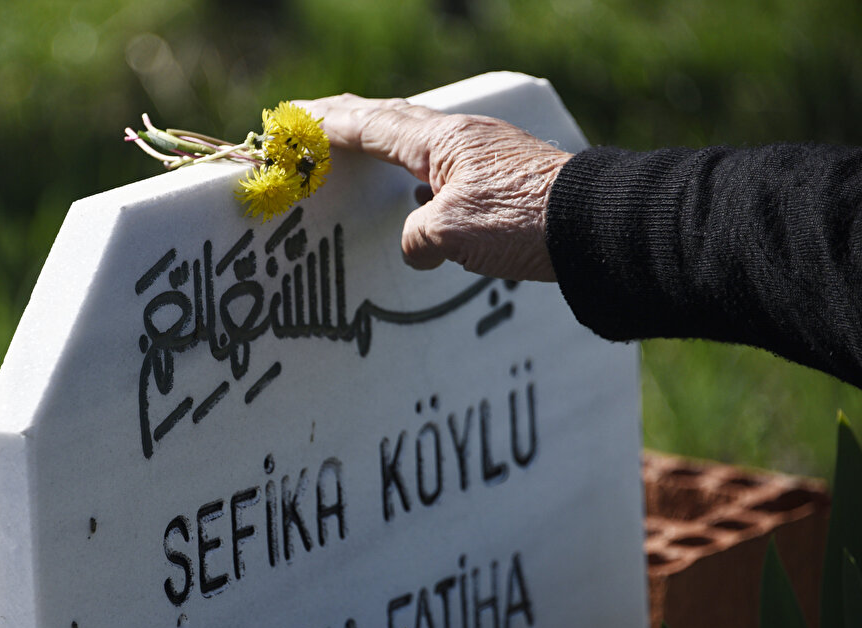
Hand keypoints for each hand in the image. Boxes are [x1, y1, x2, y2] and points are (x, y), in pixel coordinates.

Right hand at [296, 94, 571, 281]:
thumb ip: (418, 238)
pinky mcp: (502, 180)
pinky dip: (415, 173)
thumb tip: (418, 247)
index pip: (370, 126)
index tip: (294, 116)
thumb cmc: (523, 221)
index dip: (327, 123)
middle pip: (392, 121)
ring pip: (418, 144)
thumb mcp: (451, 233)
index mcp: (441, 141)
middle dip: (349, 121)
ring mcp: (483, 156)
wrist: (596, 226)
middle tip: (314, 117)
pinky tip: (417, 195)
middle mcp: (461, 139)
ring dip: (384, 144)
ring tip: (358, 148)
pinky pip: (442, 168)